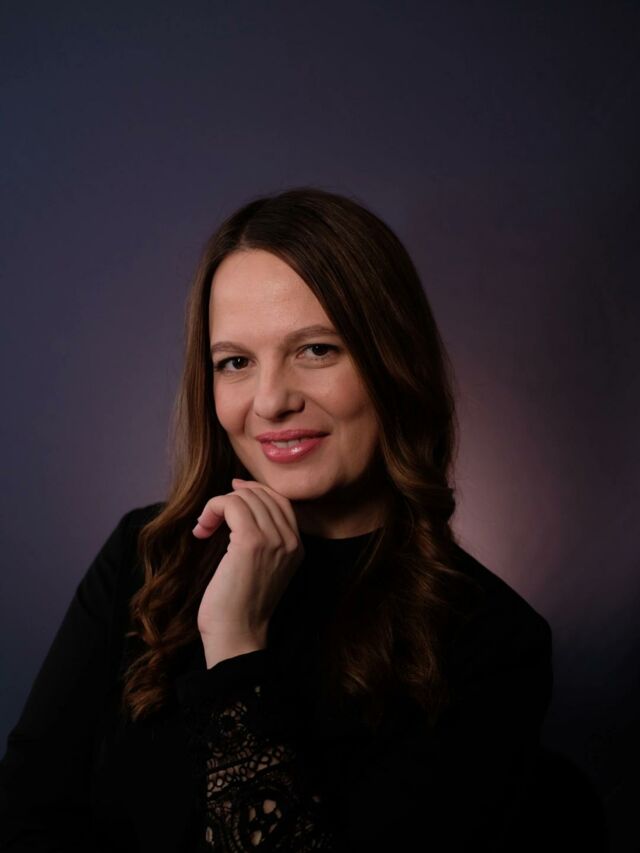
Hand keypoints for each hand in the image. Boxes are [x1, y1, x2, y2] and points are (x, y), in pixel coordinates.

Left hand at [192, 478, 304, 664]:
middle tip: (211, 518)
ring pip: (245, 497)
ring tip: (205, 527)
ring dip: (218, 505)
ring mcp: (273, 539)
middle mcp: (291, 540)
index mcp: (297, 546)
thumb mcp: (262, 567)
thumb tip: (241, 499)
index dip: (254, 491)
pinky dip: (212, 509)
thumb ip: (262, 537)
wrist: (236, 635)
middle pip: (262, 495)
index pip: (280, 500)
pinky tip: (202, 529)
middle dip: (232, 498)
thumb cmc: (239, 604)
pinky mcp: (251, 541)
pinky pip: (231, 504)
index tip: (230, 495)